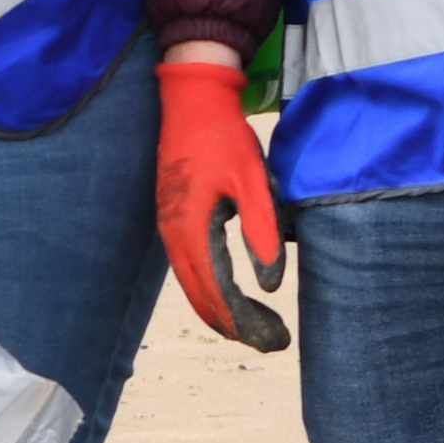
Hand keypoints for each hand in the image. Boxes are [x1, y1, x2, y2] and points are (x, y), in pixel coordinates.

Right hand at [155, 50, 283, 335]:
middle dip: (237, 326)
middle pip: (202, 299)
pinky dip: (212, 288)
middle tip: (273, 341)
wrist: (192, 101)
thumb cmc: (225, 138)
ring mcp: (169, 228)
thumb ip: (263, 232)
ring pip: (194, 286)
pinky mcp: (174, 218)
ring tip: (257, 326)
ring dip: (224, 310)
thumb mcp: (253, 182)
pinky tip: (232, 292)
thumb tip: (272, 285)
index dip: (245, 322)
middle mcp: (174, 236)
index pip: (217, 294)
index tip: (273, 339)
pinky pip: (190, 267)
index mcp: (191, 230)